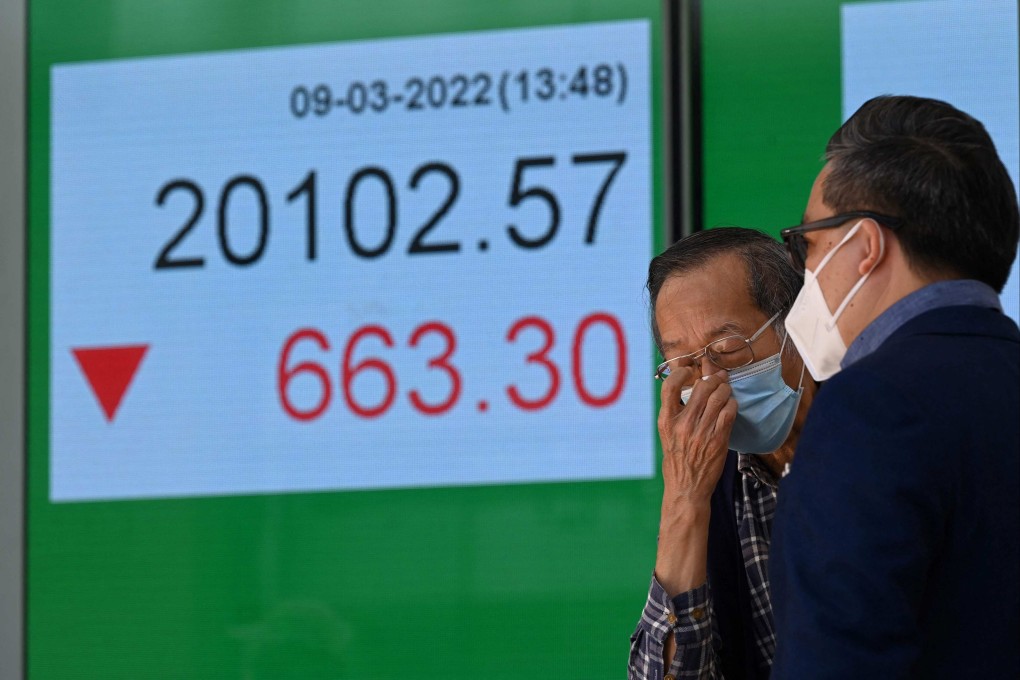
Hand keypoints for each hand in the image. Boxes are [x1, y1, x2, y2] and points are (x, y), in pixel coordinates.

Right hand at [657, 364, 736, 506]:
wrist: (686, 488)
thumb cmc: (677, 461)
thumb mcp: (667, 434)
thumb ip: (676, 412)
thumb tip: (689, 385)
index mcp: (666, 421)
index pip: (670, 386)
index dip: (682, 372)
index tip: (690, 371)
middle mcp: (683, 424)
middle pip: (701, 387)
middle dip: (713, 379)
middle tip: (717, 378)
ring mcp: (701, 432)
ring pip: (718, 397)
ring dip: (725, 390)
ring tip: (725, 390)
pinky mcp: (718, 440)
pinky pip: (729, 412)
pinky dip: (732, 404)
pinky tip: (730, 405)